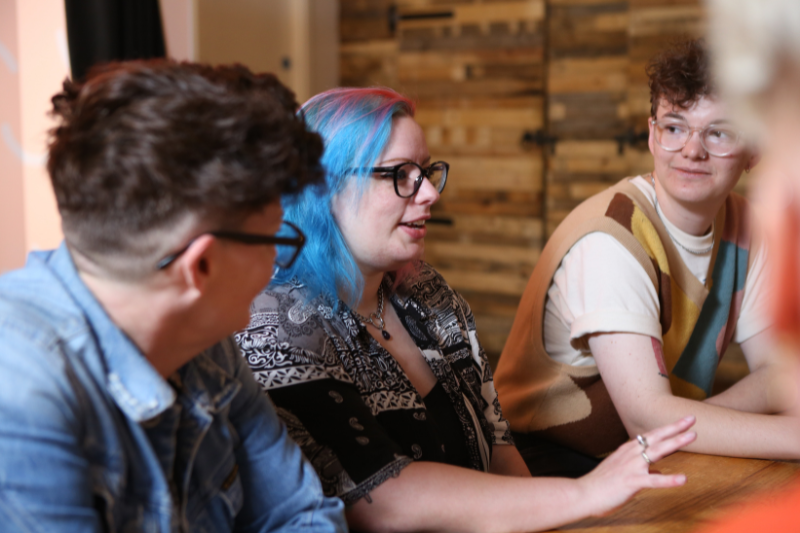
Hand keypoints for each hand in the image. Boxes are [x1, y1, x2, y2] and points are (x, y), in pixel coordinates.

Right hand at [577, 415, 696, 516]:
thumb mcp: (624, 472)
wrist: (585, 493)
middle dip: (675, 428)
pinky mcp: (632, 481)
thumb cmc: (603, 484)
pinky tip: (683, 479)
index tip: (683, 421)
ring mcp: (632, 466)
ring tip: (692, 436)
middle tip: (691, 418)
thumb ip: (642, 471)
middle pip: (656, 438)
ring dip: (675, 443)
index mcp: (629, 450)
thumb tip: (657, 473)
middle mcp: (631, 454)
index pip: (652, 436)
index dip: (668, 428)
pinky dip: (669, 479)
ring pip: (657, 452)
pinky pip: (653, 481)